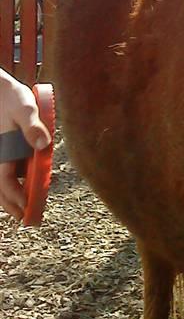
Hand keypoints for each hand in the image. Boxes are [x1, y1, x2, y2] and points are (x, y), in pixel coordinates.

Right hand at [0, 75, 50, 219]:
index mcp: (2, 152)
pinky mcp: (5, 151)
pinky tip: (25, 186)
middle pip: (1, 190)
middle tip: (27, 220)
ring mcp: (1, 155)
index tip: (27, 211)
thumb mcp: (24, 108)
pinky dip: (12, 183)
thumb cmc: (12, 99)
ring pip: (3, 183)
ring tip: (25, 209)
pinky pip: (7, 173)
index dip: (16, 200)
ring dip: (12, 196)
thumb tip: (44, 144)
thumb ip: (33, 125)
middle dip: (13, 206)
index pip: (6, 185)